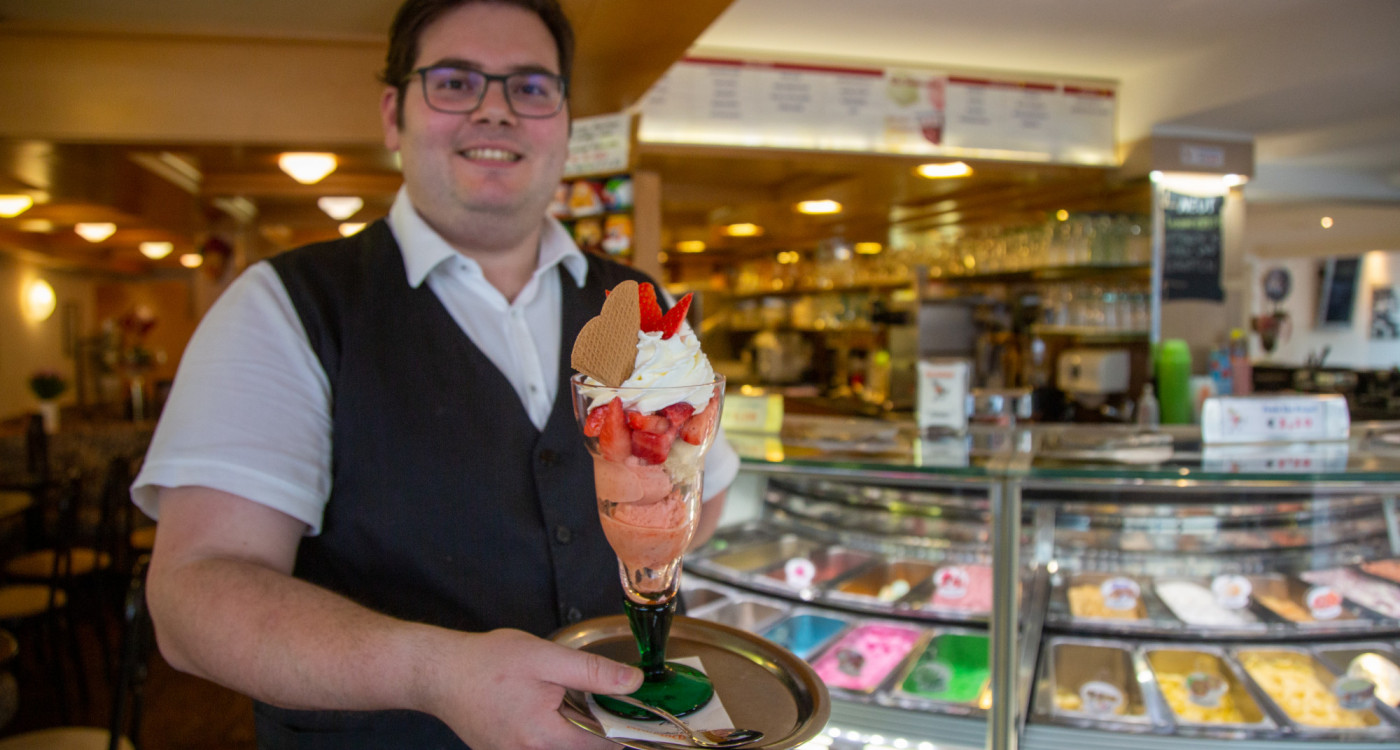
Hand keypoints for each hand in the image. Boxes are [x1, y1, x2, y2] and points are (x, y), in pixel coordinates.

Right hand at [428, 628, 641, 749]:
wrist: (439, 673)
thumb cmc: (487, 663)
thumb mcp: (546, 658)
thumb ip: (592, 672)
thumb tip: (632, 683)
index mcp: (544, 738)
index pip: (603, 745)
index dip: (622, 726)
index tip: (631, 710)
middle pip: (580, 748)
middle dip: (592, 723)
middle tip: (585, 695)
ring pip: (559, 746)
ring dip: (569, 726)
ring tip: (555, 698)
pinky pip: (538, 745)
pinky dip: (548, 728)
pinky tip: (536, 706)